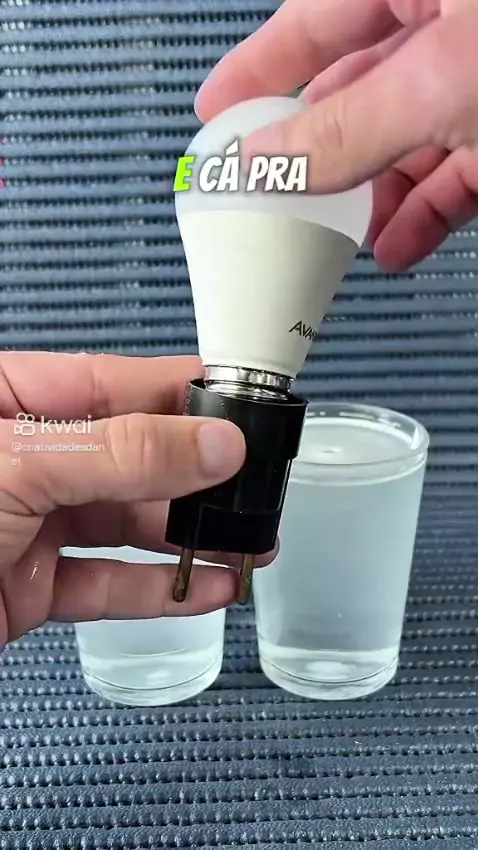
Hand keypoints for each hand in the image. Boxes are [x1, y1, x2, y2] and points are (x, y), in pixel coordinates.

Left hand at [0, 352, 249, 645]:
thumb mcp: (24, 465)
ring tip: (251, 542)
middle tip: (256, 487)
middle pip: (130, 457)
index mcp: (13, 399)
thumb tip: (216, 442)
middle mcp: (27, 457)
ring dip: (190, 536)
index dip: (183, 394)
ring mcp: (29, 522)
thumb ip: (124, 453)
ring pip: (126, 524)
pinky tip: (206, 587)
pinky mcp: (31, 586)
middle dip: (199, 477)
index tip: (244, 405)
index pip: (115, 383)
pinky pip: (106, 584)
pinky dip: (157, 590)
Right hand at [195, 0, 477, 269]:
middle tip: (278, 193)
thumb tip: (265, 158)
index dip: (260, 68)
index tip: (217, 110)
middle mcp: (452, 20)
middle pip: (361, 89)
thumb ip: (348, 127)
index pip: (316, 19)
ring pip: (412, 138)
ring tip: (343, 239)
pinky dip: (427, 211)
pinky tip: (399, 246)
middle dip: (323, 153)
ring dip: (376, 197)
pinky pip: (459, 169)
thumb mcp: (436, 86)